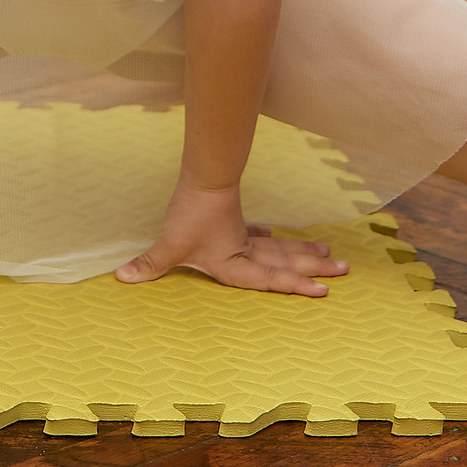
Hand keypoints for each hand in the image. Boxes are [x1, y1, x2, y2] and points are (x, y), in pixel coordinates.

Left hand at [116, 182, 348, 296]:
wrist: (203, 177)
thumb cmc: (189, 214)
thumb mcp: (170, 244)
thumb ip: (150, 264)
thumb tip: (121, 278)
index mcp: (236, 264)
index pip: (271, 279)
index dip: (296, 286)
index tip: (323, 289)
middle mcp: (246, 252)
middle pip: (286, 262)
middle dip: (315, 268)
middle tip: (345, 270)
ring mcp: (245, 236)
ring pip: (282, 247)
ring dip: (305, 252)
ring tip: (332, 256)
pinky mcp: (237, 222)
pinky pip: (261, 235)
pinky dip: (272, 238)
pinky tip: (277, 235)